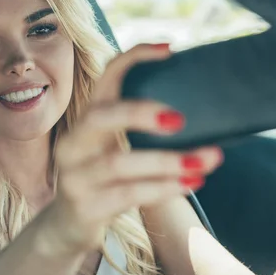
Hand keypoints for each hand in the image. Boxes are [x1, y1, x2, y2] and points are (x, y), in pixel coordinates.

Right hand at [45, 43, 222, 255]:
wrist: (69, 225)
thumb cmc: (104, 180)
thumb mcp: (111, 148)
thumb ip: (135, 130)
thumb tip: (197, 113)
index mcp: (85, 121)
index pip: (104, 78)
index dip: (134, 59)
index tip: (170, 49)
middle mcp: (73, 144)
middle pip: (100, 116)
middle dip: (140, 113)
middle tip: (180, 120)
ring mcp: (75, 176)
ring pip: (119, 162)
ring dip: (168, 161)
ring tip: (206, 160)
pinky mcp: (85, 207)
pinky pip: (127, 194)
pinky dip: (163, 188)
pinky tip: (189, 184)